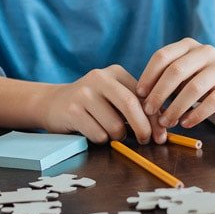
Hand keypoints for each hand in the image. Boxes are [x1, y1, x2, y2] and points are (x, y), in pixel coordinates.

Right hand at [36, 65, 156, 143]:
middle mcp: (99, 78)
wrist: (52, 103)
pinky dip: (101, 139)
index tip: (161, 135)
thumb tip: (162, 126)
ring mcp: (83, 93)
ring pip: (115, 125)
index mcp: (115, 73)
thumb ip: (135, 105)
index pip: (143, 96)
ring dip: (118, 136)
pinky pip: (98, 134)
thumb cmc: (92, 104)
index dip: (155, 118)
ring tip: (110, 133)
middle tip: (145, 141)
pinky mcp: (72, 111)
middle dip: (143, 128)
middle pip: (130, 105)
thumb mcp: (113, 96)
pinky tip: (93, 131)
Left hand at [136, 38, 214, 129]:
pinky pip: (212, 102)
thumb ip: (167, 78)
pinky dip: (196, 115)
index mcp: (188, 46)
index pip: (162, 56)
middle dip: (159, 93)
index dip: (148, 75)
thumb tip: (141, 98)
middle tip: (149, 111)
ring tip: (166, 122)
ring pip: (194, 88)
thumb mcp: (186, 71)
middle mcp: (205, 52)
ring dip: (176, 108)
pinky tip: (186, 123)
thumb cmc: (205, 78)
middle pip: (176, 71)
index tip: (139, 94)